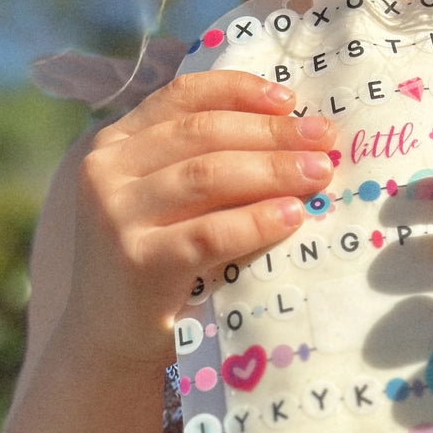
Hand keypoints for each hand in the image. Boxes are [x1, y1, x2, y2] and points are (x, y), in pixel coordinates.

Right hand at [68, 70, 335, 365]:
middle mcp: (107, 171)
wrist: (110, 340)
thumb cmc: (156, 266)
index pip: (182, 98)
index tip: (291, 100)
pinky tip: (293, 216)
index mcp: (116, 144)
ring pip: (208, 175)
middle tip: (325, 140)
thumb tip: (291, 135)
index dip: (240, 92)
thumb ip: (200, 165)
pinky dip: (257, 221)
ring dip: (273, 170)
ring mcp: (118, 217)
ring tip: (320, 174)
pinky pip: (210, 233)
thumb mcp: (166, 204)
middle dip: (272, 133)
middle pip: (204, 134)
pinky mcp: (139, 262)